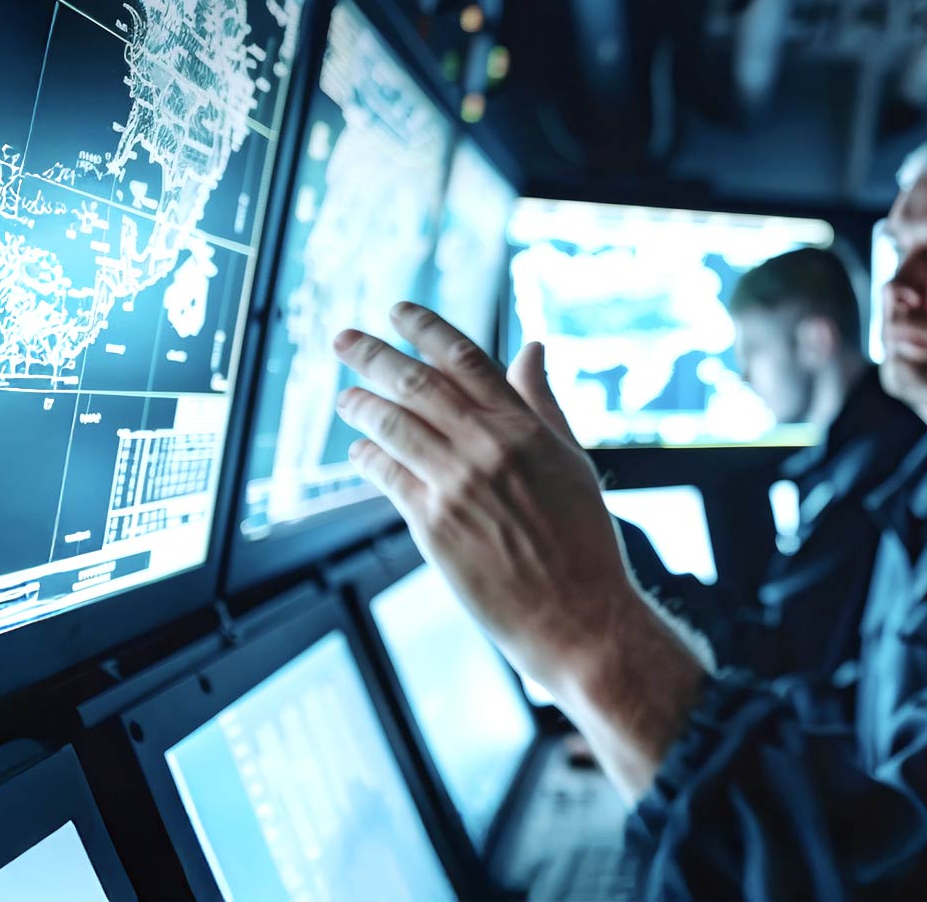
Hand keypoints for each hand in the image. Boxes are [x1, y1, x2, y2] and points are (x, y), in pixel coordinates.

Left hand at [332, 303, 704, 798]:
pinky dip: (368, 457)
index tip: (398, 311)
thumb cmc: (582, 540)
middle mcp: (489, 448)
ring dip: (361, 405)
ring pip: (394, 426)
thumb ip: (543, 402)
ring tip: (344, 398)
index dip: (426, 328)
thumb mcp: (571, 459)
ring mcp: (458, 485)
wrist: (578, 615)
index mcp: (526, 427)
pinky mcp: (434, 525)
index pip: (466, 358)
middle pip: (417, 383)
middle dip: (374, 354)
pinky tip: (359, 451)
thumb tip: (532, 348)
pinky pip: (388, 477)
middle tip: (344, 338)